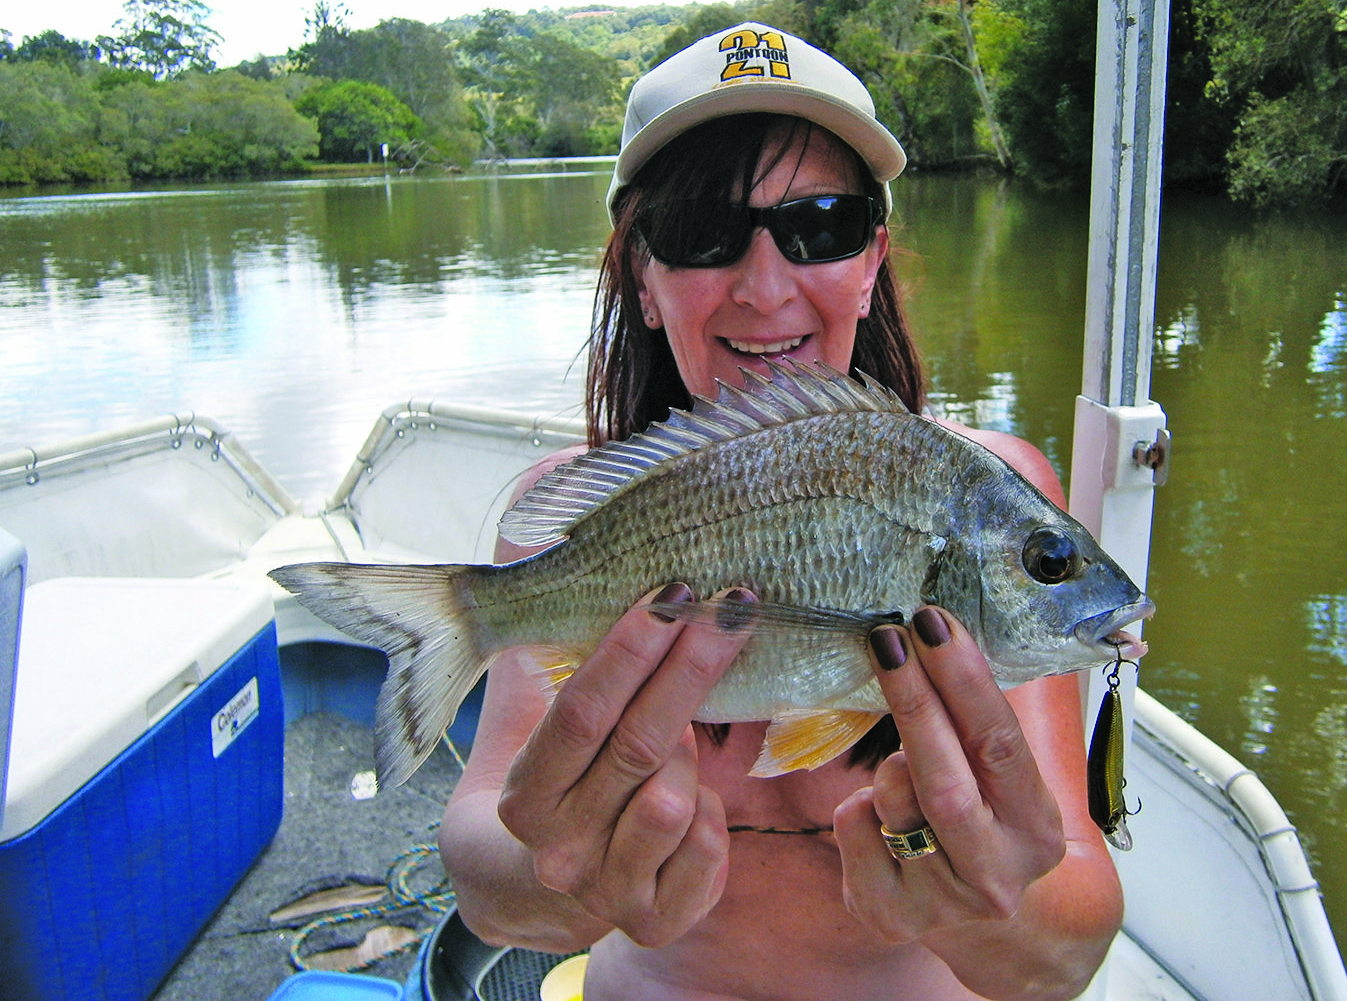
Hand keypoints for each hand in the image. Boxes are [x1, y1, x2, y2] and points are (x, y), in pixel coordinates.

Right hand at [494, 584, 754, 946]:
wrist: (525, 889)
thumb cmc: (546, 778)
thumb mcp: (527, 713)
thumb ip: (537, 629)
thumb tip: (529, 516)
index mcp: (523, 797)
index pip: (581, 714)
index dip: (629, 650)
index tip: (672, 593)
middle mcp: (560, 850)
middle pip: (641, 747)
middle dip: (693, 667)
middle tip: (732, 607)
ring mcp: (607, 891)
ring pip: (678, 798)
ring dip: (691, 756)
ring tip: (678, 738)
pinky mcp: (655, 920)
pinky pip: (709, 847)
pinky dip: (712, 815)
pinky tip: (694, 796)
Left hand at [832, 607, 1066, 943]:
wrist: (979, 917)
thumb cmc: (988, 819)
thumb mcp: (1007, 778)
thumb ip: (984, 721)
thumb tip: (944, 630)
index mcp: (1036, 829)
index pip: (1000, 745)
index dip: (964, 681)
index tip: (934, 624)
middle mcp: (994, 874)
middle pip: (944, 782)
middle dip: (912, 701)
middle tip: (887, 638)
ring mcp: (939, 903)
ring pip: (893, 802)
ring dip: (887, 763)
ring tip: (902, 759)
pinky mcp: (887, 914)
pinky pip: (854, 828)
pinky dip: (860, 804)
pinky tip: (882, 813)